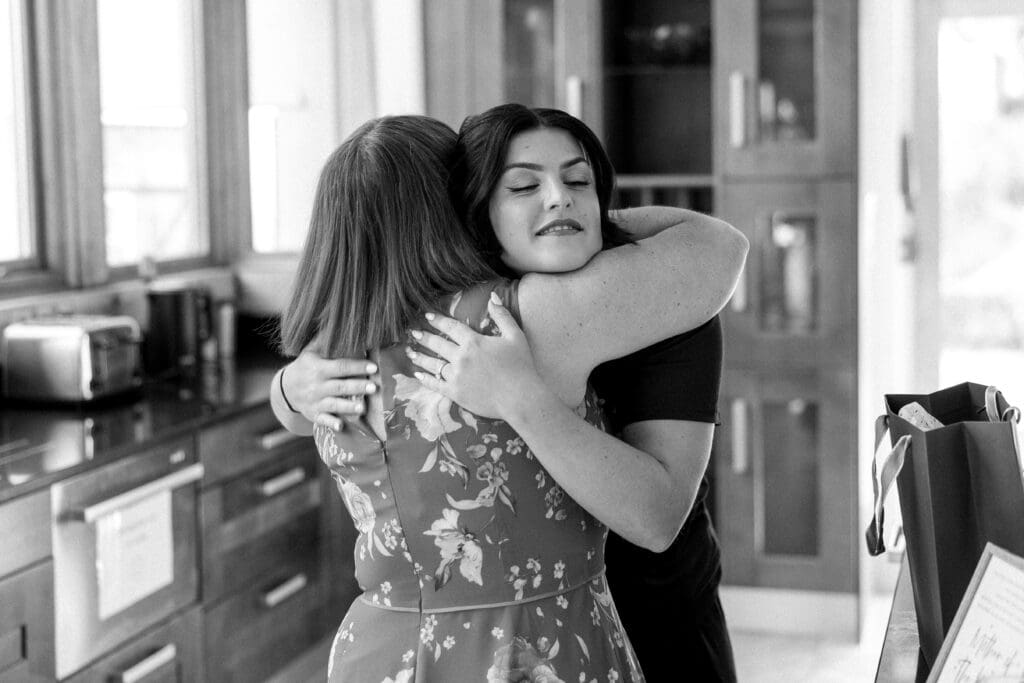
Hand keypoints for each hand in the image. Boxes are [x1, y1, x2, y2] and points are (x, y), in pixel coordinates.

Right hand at [282, 348, 377, 429]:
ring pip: (333, 404)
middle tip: (374, 387)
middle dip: (357, 387)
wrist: (286, 388)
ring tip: (363, 407)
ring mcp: (314, 401)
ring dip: (348, 406)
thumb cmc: (306, 366)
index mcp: (318, 368)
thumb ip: (325, 340)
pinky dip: (331, 423)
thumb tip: (338, 321)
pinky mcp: (313, 414)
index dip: (357, 366)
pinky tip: (341, 426)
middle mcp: (316, 385)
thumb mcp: (311, 351)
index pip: (340, 366)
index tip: (373, 367)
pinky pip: (322, 420)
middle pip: (339, 386)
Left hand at [407, 292, 543, 419]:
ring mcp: (456, 376)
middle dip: (424, 337)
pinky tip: (418, 374)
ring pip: (433, 364)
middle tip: (413, 333)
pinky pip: (436, 384)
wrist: (521, 398)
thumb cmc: (522, 366)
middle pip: (438, 344)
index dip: (438, 320)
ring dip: (420, 357)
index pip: (451, 327)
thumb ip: (502, 315)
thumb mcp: (515, 336)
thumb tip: (492, 296)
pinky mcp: (456, 393)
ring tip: (409, 352)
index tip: (427, 316)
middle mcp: (461, 357)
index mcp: (474, 342)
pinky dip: (425, 379)